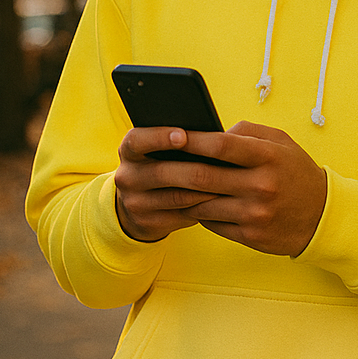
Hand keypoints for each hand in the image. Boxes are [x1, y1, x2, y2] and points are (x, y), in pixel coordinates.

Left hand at [114, 122, 326, 255]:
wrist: (322, 216)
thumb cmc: (295, 172)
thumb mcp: (280, 143)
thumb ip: (246, 133)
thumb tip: (208, 132)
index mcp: (268, 157)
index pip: (221, 145)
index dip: (192, 139)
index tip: (170, 134)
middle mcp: (261, 186)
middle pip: (204, 176)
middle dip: (174, 169)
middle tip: (154, 163)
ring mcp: (255, 214)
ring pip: (202, 203)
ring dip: (180, 194)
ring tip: (165, 185)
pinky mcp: (251, 236)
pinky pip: (211, 223)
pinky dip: (196, 212)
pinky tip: (188, 204)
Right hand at [114, 126, 228, 242]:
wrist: (141, 206)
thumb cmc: (164, 167)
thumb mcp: (160, 152)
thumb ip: (181, 142)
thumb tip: (216, 135)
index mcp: (129, 151)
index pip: (137, 140)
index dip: (159, 137)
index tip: (183, 135)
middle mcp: (127, 176)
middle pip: (161, 172)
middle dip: (193, 169)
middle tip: (223, 163)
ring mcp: (135, 203)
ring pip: (176, 197)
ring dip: (205, 190)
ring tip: (230, 182)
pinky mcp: (148, 223)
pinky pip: (181, 215)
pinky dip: (203, 208)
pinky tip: (221, 202)